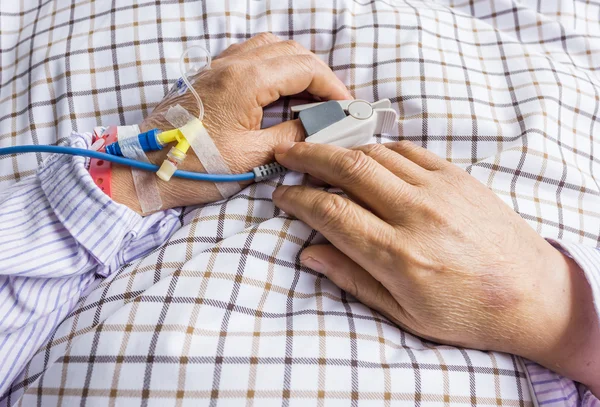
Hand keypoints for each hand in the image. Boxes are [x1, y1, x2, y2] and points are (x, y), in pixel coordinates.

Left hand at [113, 33, 351, 211]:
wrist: (145, 169)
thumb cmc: (194, 167)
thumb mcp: (252, 158)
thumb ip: (293, 136)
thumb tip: (322, 126)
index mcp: (246, 81)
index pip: (305, 68)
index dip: (332, 86)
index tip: (347, 105)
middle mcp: (232, 64)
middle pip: (291, 52)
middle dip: (319, 74)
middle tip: (333, 102)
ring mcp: (218, 66)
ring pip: (270, 47)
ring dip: (296, 66)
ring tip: (309, 94)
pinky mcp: (209, 75)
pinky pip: (249, 54)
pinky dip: (273, 65)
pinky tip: (277, 89)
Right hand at [272, 140, 599, 391]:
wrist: (533, 296)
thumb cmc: (468, 313)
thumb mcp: (405, 313)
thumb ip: (353, 279)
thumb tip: (310, 254)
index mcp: (400, 256)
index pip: (332, 213)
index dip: (299, 200)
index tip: (283, 196)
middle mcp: (418, 215)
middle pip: (348, 169)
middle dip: (309, 157)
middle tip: (287, 154)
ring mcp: (441, 190)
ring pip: (376, 154)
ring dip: (340, 150)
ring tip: (320, 155)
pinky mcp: (459, 177)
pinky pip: (409, 151)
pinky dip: (379, 150)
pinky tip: (366, 158)